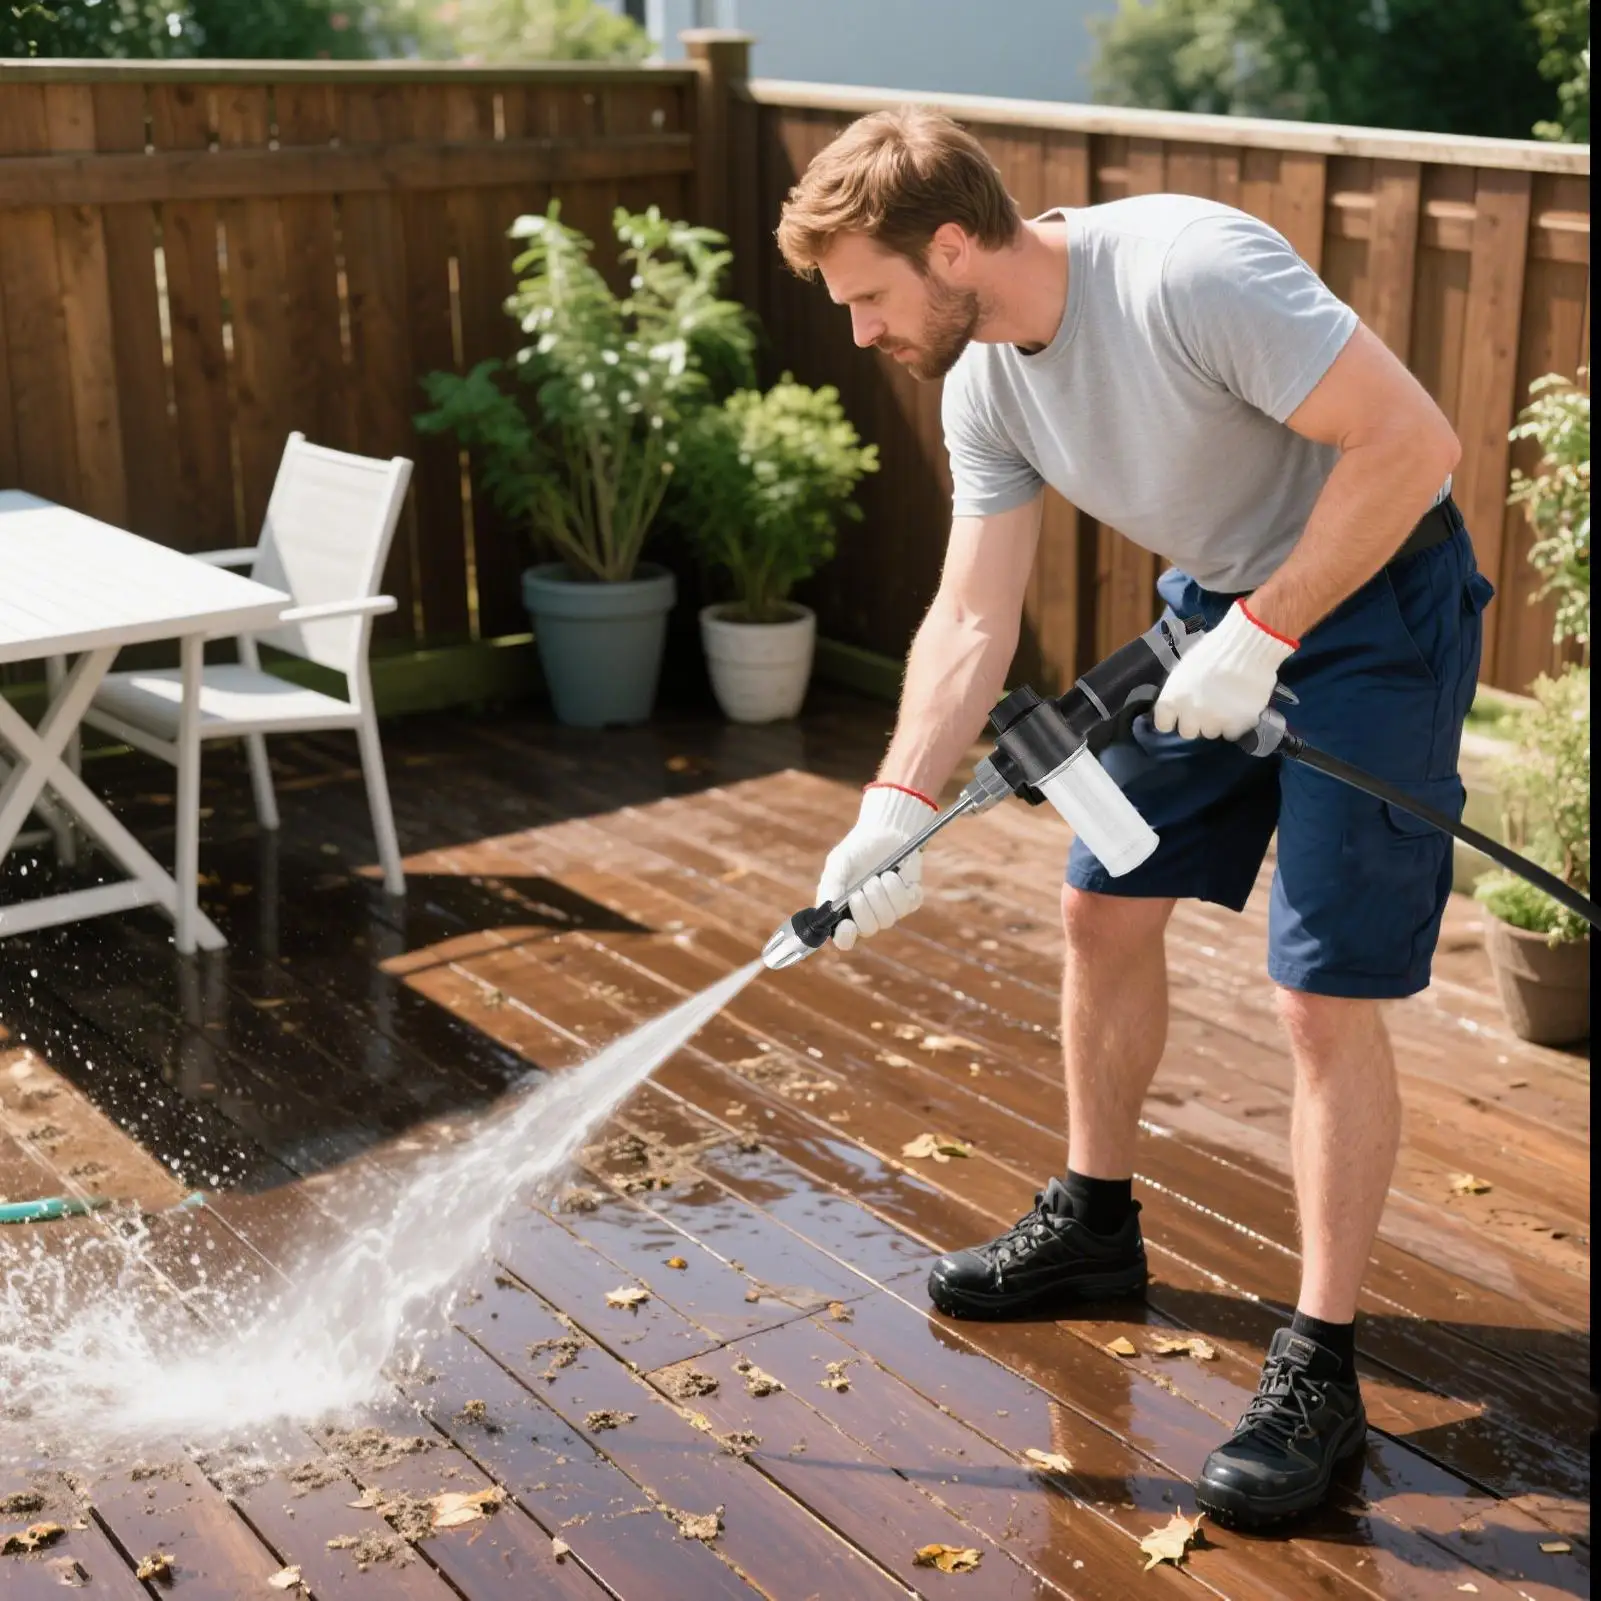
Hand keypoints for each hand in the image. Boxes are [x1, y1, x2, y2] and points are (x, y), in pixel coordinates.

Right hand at [815, 783, 937, 950]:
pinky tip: (894, 875)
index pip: (844, 938)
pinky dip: (899, 888)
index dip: (845, 937)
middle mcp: (867, 915)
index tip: (847, 925)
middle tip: (865, 885)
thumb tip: (827, 908)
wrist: (885, 831)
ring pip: (888, 918)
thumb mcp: (839, 862)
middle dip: (866, 907)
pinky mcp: (909, 901)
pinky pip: (907, 905)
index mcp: (845, 911)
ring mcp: (889, 910)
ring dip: (883, 894)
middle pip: (868, 929)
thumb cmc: (857, 849)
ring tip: (880, 875)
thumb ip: (832, 884)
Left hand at [1152, 601, 1295, 739]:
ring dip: (1217, 722)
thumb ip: (1179, 692)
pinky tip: (1240, 707)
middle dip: (1196, 722)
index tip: (1181, 714)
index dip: (1173, 720)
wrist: (1247, 646)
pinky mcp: (1237, 725)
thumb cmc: (1213, 650)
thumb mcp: (1185, 669)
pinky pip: (1232, 732)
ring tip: (1227, 704)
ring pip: (1211, 732)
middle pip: (1188, 732)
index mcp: (1171, 700)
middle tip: (1207, 708)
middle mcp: (1189, 715)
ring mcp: (1214, 722)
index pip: (1164, 724)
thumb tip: (1179, 705)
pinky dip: (1236, 723)